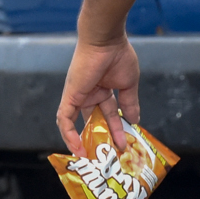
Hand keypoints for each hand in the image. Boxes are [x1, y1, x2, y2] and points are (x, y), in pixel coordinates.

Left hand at [57, 36, 140, 153]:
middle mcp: (89, 95)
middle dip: (101, 139)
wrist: (106, 41)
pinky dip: (68, 134)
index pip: (108, 115)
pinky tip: (77, 148)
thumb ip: (129, 104)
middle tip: (110, 156)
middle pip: (93, 122)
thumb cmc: (118, 56)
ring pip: (76, 124)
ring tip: (91, 158)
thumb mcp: (128, 85)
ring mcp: (79, 96)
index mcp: (103, 90)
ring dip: (83, 141)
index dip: (116, 130)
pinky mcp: (70, 97)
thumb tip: (135, 120)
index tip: (124, 143)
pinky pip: (65, 119)